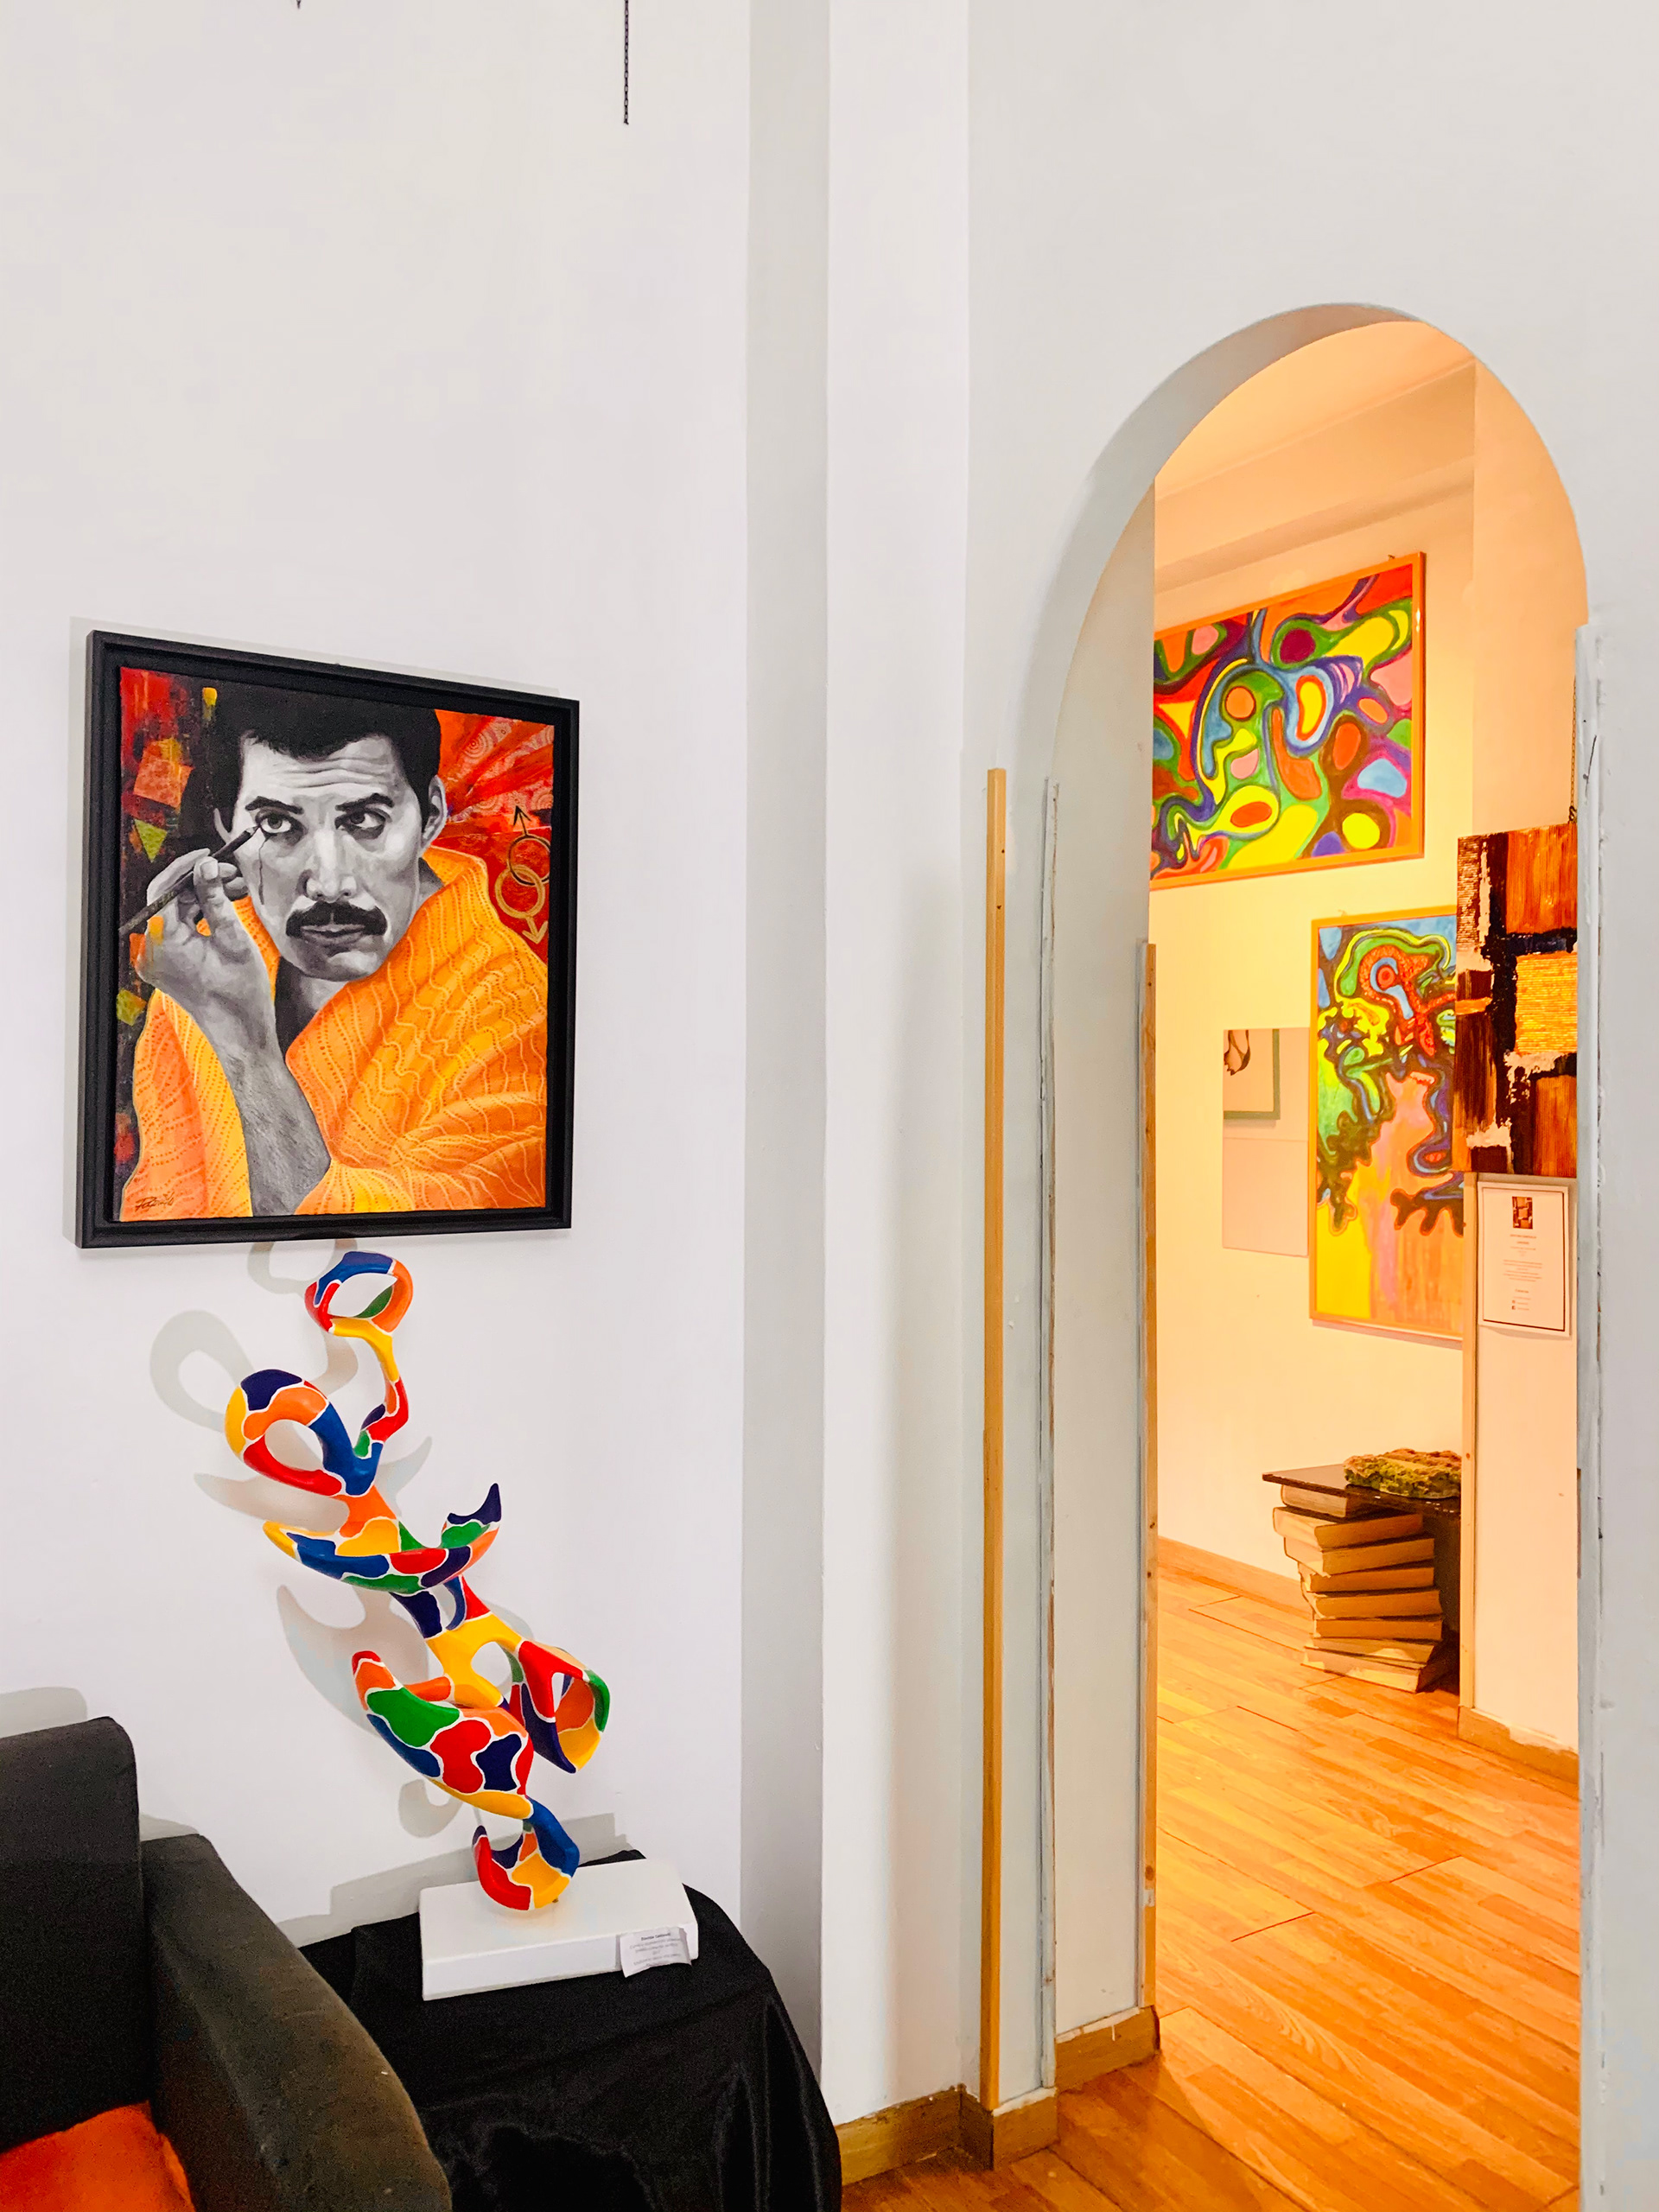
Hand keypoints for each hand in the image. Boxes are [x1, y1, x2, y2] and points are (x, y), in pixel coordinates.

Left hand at [133, 849, 276, 1068]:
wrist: (242, 1036)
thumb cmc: (241, 994)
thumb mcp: (232, 938)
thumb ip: (215, 898)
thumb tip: (206, 865)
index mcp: (162, 944)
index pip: (163, 891)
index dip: (185, 868)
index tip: (210, 855)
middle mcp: (151, 952)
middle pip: (170, 902)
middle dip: (200, 884)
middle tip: (234, 874)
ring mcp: (156, 961)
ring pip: (177, 915)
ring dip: (203, 900)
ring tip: (237, 890)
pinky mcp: (167, 967)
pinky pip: (179, 932)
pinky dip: (200, 918)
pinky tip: (226, 909)